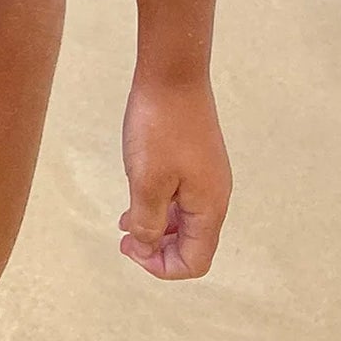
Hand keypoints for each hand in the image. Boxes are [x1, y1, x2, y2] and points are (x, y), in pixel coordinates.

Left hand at [118, 73, 230, 278]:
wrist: (172, 73)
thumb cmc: (159, 126)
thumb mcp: (146, 181)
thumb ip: (147, 221)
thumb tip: (145, 246)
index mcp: (210, 207)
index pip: (195, 261)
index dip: (162, 267)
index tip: (131, 249)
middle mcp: (215, 196)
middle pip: (193, 244)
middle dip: (158, 249)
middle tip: (125, 239)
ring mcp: (207, 175)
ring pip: (185, 220)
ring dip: (157, 227)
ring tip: (125, 223)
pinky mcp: (197, 158)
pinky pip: (181, 196)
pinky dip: (160, 204)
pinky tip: (136, 197)